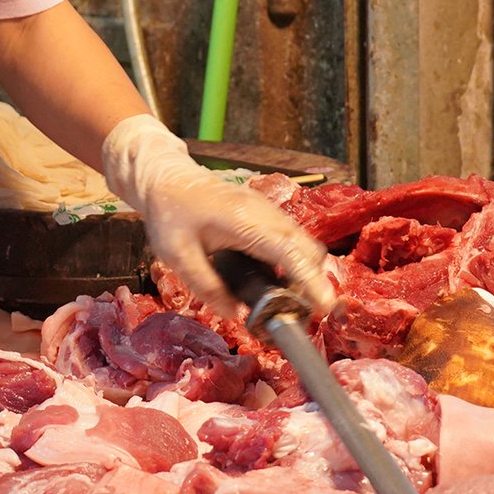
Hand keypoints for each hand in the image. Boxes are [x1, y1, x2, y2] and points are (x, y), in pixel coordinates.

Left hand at [100, 115, 332, 321]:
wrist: (168, 178)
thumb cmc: (170, 213)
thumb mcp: (177, 255)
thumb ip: (206, 285)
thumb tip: (234, 315)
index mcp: (246, 222)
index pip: (290, 253)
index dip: (311, 280)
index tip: (325, 307)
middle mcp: (266, 214)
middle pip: (307, 249)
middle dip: (312, 282)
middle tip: (297, 313)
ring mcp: (269, 212)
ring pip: (303, 244)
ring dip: (303, 273)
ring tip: (283, 302)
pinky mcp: (266, 215)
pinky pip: (291, 240)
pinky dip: (293, 262)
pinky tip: (272, 281)